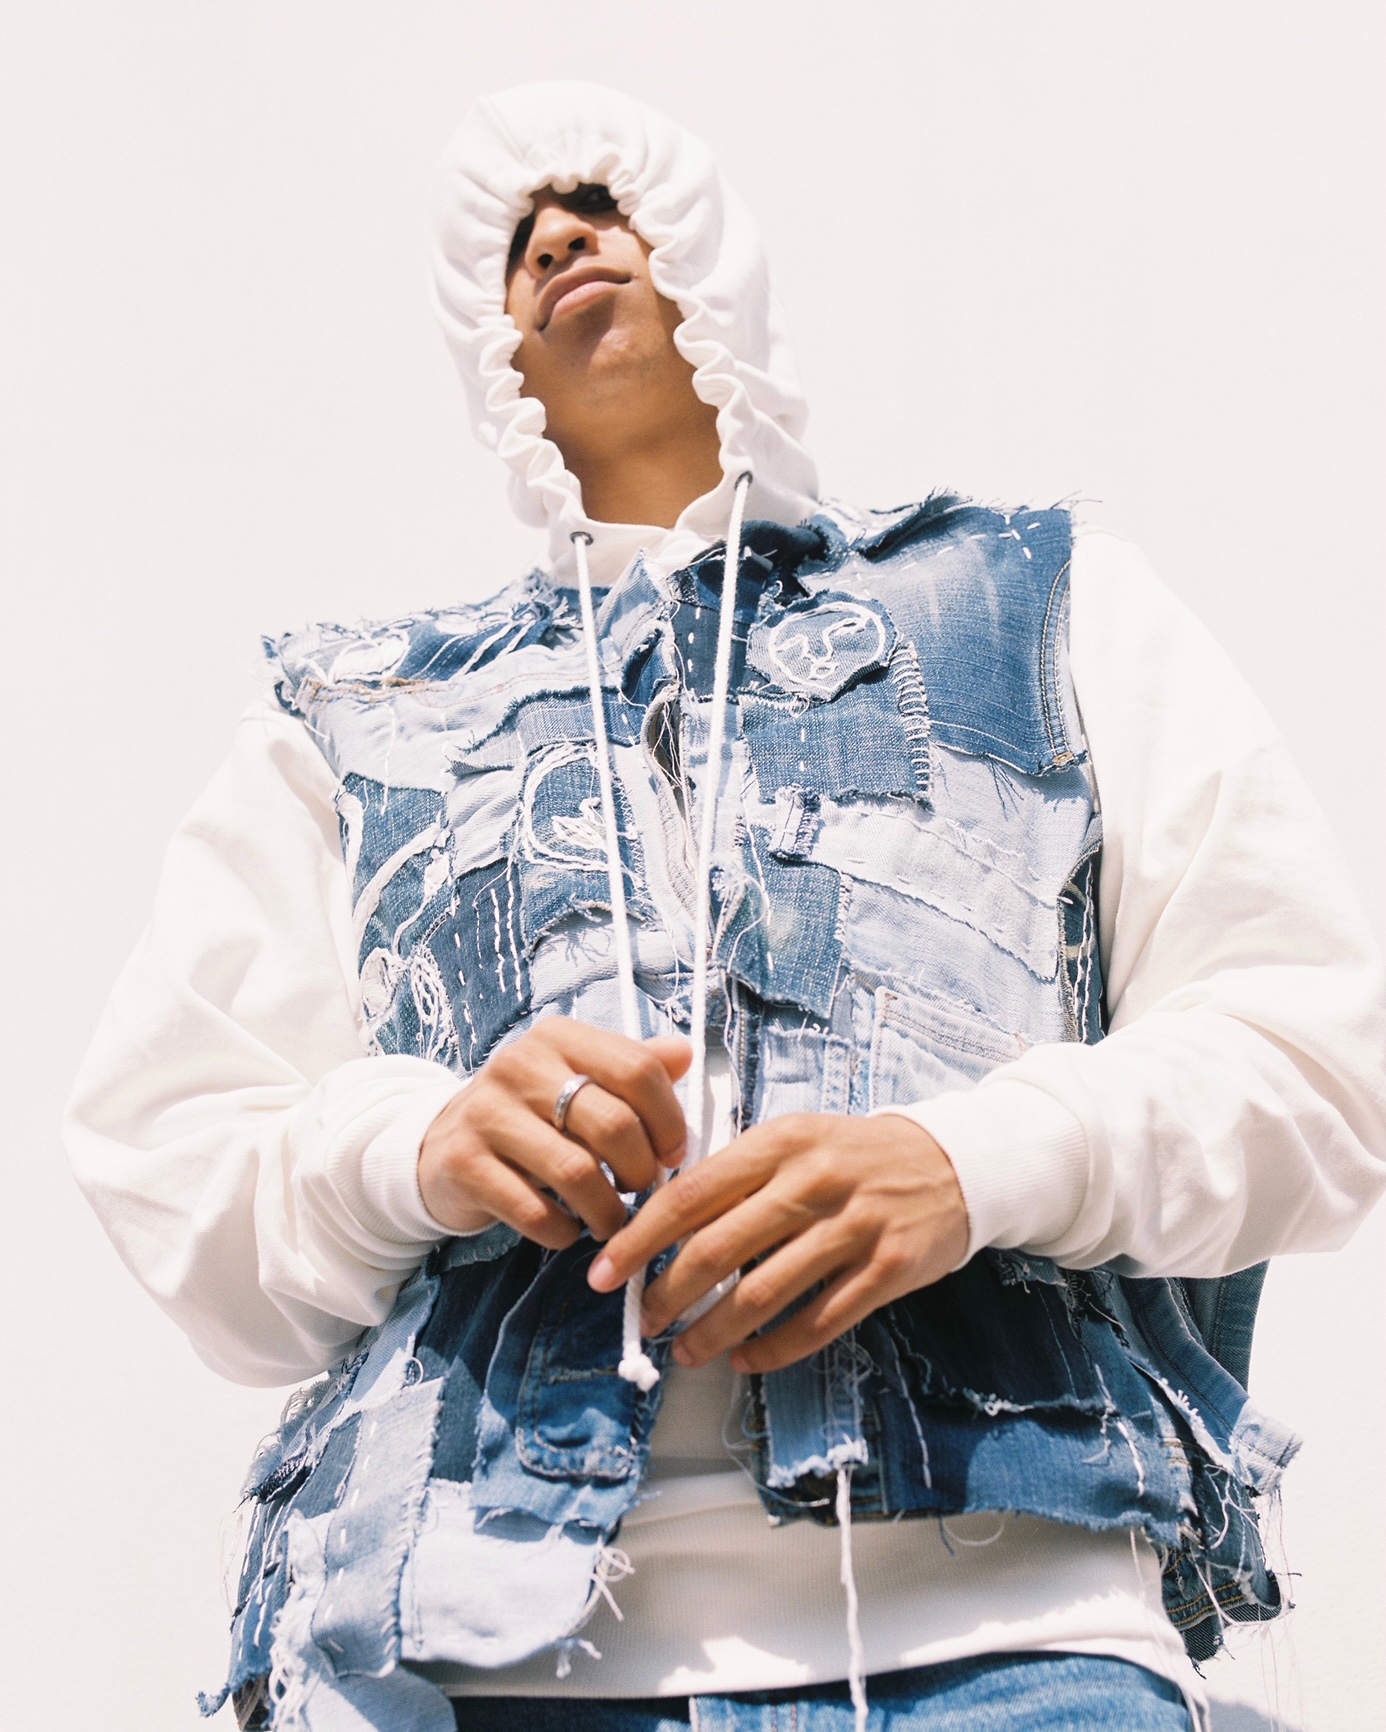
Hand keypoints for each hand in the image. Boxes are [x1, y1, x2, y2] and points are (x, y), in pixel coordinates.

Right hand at [418, 1019, 690, 1250]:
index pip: (637, 1068)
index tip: (673, 1153)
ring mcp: (487, 1113)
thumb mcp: (578, 1079)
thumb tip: (686, 1053)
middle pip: (613, 1124)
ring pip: (577, 1172)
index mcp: (558, 1037)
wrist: (439, 1145)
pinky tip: (566, 1229)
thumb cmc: (531, 1114)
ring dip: (607, 1210)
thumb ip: (633, 1068)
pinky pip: (534, 1212)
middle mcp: (520, 1065)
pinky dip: (563, 1232)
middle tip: (640, 1189)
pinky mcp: (464, 1164)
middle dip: (641, 1170)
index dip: (669, 1119)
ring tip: (609, 1219)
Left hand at [587, 1112, 968, 1373]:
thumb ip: (737, 1174)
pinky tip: (746, 1359)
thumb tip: (662, 1221)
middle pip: (719, 1247)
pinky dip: (773, 1349)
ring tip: (685, 1351)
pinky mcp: (884, 1271)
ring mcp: (852, 1227)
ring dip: (713, 1330)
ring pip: (763, 1293)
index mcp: (780, 1142)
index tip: (606, 1272)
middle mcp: (813, 1181)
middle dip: (669, 1292)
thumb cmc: (854, 1155)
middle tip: (644, 1320)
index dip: (641, 1239)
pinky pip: (817, 1322)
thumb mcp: (795, 1140)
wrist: (953, 1164)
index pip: (691, 1193)